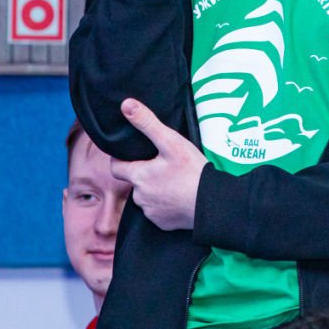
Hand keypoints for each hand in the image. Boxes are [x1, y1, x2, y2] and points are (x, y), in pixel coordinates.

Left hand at [110, 98, 204, 230]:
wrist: (212, 204)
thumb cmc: (192, 171)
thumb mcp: (170, 141)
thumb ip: (147, 123)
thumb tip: (126, 105)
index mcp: (138, 176)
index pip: (115, 167)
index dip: (121, 159)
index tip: (133, 154)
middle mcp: (139, 197)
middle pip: (133, 182)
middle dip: (143, 174)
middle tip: (162, 165)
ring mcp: (151, 212)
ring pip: (146, 197)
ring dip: (155, 189)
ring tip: (173, 180)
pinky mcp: (163, 224)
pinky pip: (158, 212)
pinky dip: (165, 204)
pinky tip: (178, 196)